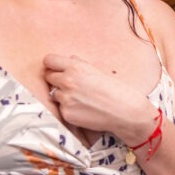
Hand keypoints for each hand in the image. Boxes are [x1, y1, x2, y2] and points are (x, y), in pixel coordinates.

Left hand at [43, 53, 157, 142]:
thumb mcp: (99, 71)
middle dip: (57, 80)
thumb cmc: (117, 90)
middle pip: (48, 77)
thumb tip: (70, 60)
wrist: (125, 112)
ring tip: (81, 99)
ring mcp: (65, 98)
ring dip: (63, 96)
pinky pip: (61, 108)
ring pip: (54, 94)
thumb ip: (81, 65)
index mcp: (76, 67)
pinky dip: (69, 109)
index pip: (49, 60)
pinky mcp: (66, 113)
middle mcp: (67, 81)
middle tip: (71, 86)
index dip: (53, 65)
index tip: (57, 69)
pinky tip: (83, 109)